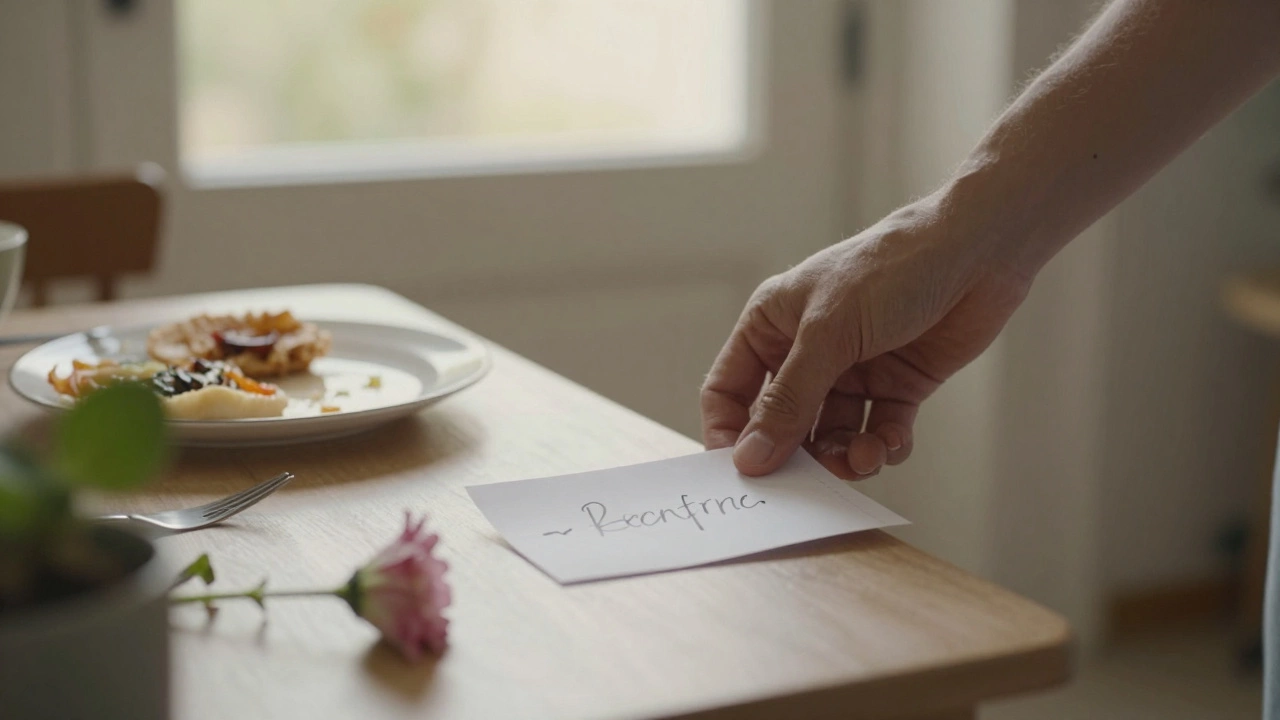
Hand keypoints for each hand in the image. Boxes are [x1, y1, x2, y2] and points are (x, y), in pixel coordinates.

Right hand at [701, 197, 1030, 478]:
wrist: (978, 251)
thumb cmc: (892, 269)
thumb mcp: (827, 334)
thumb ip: (788, 400)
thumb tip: (749, 457)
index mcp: (772, 325)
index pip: (729, 390)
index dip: (730, 433)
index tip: (743, 475)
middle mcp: (807, 350)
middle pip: (781, 423)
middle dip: (796, 455)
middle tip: (810, 483)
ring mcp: (852, 370)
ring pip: (831, 435)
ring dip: (844, 455)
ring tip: (863, 457)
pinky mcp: (896, 384)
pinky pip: (877, 432)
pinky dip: (883, 446)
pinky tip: (891, 442)